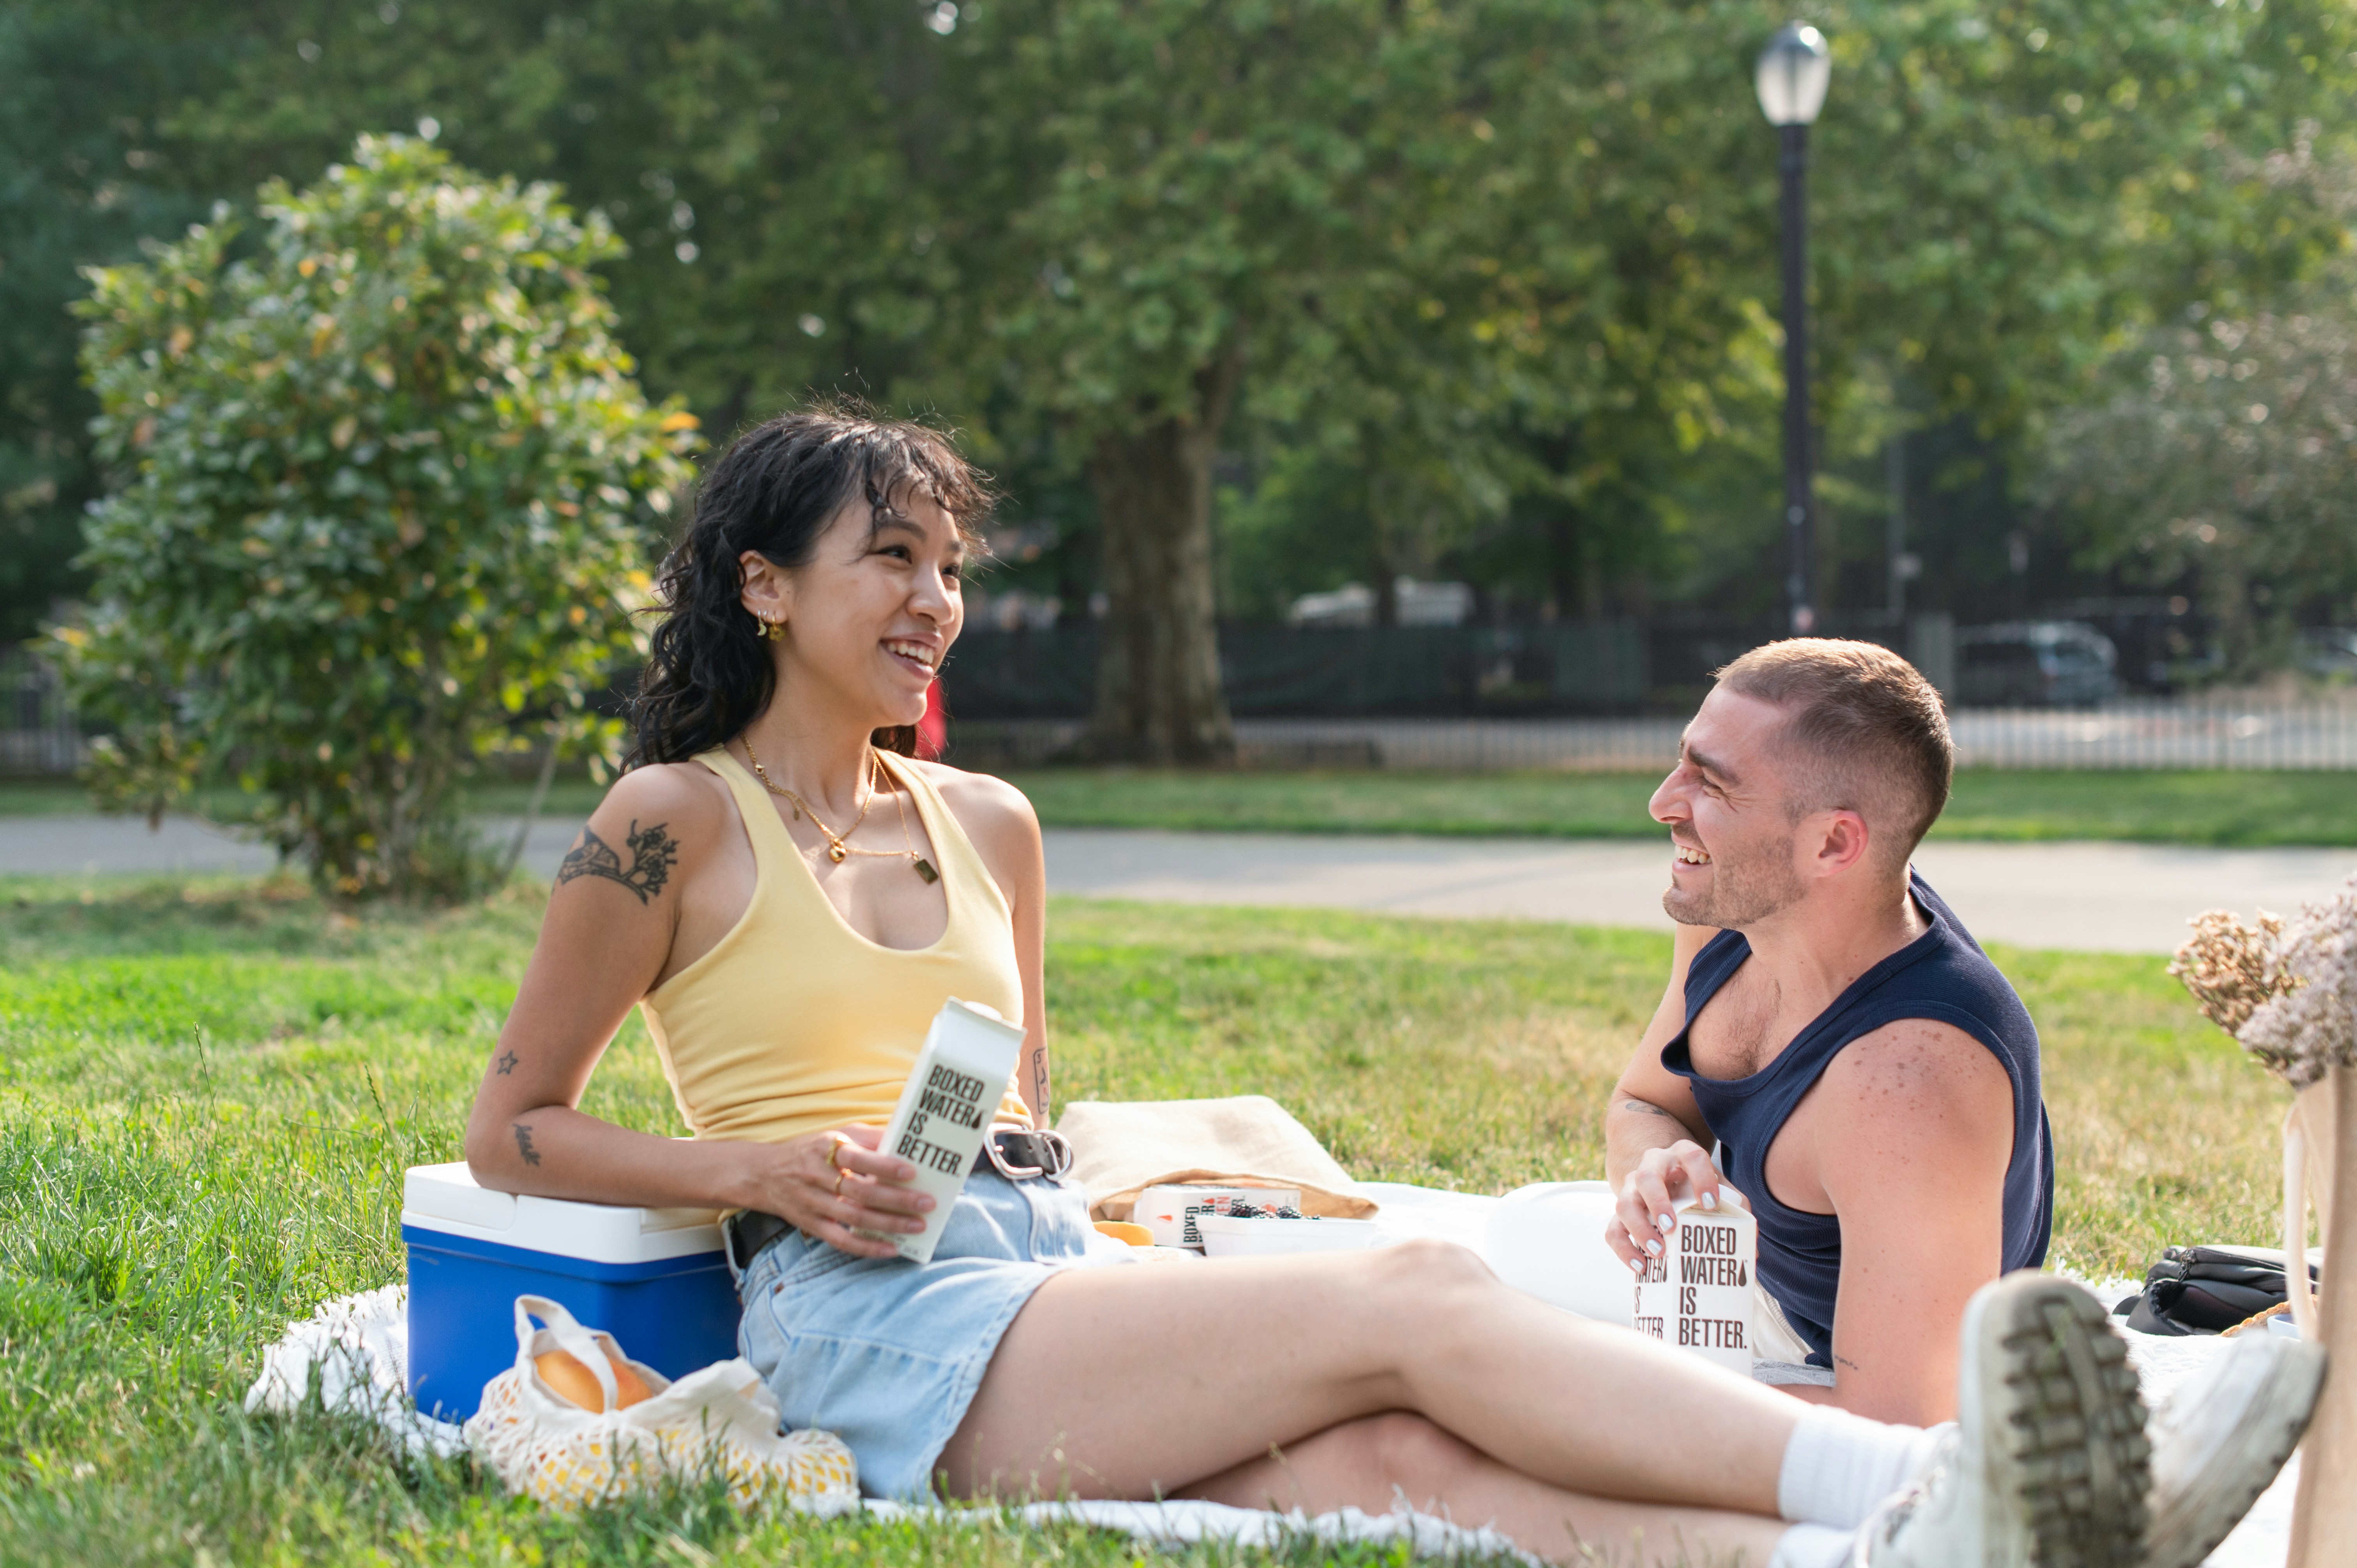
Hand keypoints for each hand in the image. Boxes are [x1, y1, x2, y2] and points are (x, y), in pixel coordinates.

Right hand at [750, 1125, 934, 1259]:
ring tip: (918, 1225)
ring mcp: (814, 1204)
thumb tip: (905, 1138)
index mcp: (826, 1149)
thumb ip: (870, 1136)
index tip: (912, 1171)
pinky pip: (841, 1240)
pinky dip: (867, 1247)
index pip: (858, 1159)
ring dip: (889, 1224)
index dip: (884, 1166)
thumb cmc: (811, 1151)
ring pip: (854, 1218)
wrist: (765, 1174)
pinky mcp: (812, 1225)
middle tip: (927, 1203)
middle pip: (860, 1192)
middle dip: (897, 1200)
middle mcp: (818, 1177)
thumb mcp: (837, 1135)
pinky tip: (892, 1248)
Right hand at [1604, 1140, 1726, 1273]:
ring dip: (1639, 1228)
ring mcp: (1632, 1188)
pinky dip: (1624, 1249)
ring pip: (1624, 1202)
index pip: (1691, 1157)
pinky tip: (1641, 1266)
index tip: (1711, 1203)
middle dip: (1658, 1202)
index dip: (1702, 1177)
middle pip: (1647, 1176)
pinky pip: (1613, 1229)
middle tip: (1672, 1228)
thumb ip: (1736, 1211)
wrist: (1667, 1180)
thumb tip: (1752, 1253)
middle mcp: (1652, 1167)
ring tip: (1658, 1251)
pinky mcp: (1621, 1212)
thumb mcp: (1718, 1190)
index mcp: (1681, 1155)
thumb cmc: (1698, 1187)